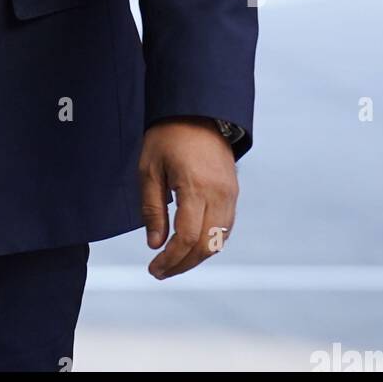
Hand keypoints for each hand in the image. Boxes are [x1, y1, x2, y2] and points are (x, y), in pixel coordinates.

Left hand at [139, 117, 237, 278]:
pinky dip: (209, 242)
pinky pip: (225, 228)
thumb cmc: (168, 136)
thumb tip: (155, 244)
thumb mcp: (149, 169)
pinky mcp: (233, 192)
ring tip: (173, 262)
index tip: (153, 269)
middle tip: (160, 271)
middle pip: (206, 245)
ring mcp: (230, 194)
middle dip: (183, 264)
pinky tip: (191, 245)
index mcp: (196, 187)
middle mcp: (219, 194)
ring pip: (219, 240)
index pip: (186, 237)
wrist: (198, 110)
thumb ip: (153, 209)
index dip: (170, 259)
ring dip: (197, 256)